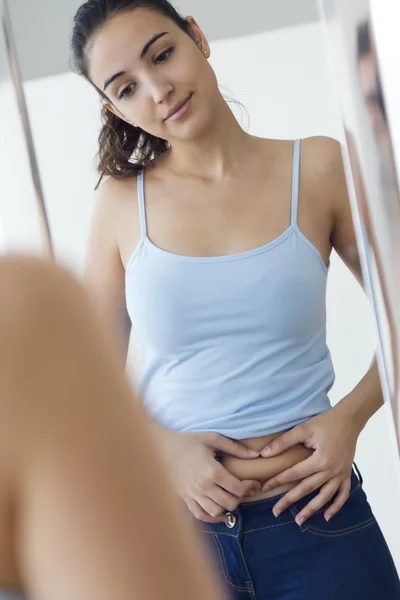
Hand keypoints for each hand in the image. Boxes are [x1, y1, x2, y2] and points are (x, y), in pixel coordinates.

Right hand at [164, 431, 260, 522]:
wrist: (160, 448)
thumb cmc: (187, 441)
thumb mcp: (212, 439)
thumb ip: (235, 448)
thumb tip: (255, 455)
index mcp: (212, 471)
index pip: (238, 488)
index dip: (250, 487)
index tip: (254, 483)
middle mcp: (203, 487)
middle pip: (230, 503)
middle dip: (241, 497)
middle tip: (244, 489)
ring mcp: (193, 495)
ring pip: (217, 512)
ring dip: (228, 507)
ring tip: (231, 497)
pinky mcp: (185, 499)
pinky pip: (201, 515)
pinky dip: (212, 518)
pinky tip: (220, 513)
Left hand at [260, 404, 360, 524]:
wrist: (349, 419)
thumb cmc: (325, 422)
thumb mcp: (303, 429)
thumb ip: (284, 442)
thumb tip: (264, 453)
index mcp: (319, 460)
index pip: (293, 473)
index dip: (277, 480)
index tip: (264, 488)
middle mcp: (330, 470)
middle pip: (307, 489)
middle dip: (290, 500)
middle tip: (276, 512)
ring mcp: (340, 474)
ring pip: (324, 496)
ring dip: (312, 509)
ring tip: (299, 521)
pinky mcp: (347, 474)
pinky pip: (343, 494)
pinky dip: (336, 506)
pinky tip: (327, 516)